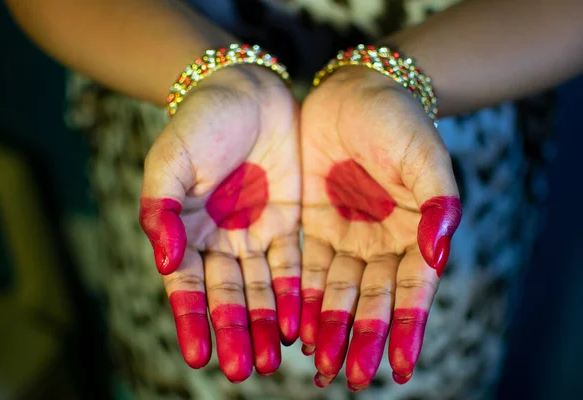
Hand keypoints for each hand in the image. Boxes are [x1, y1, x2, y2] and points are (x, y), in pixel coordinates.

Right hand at [139, 65, 300, 381]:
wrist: (246, 89)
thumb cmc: (200, 120)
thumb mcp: (170, 159)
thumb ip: (160, 208)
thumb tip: (165, 262)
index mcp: (185, 230)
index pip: (188, 285)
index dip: (193, 320)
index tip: (199, 357)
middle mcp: (220, 240)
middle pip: (228, 295)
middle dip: (236, 332)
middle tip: (247, 372)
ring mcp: (255, 233)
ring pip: (262, 288)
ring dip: (267, 323)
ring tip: (275, 360)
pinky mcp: (288, 222)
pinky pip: (293, 264)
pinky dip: (296, 293)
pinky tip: (300, 322)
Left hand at [299, 66, 461, 389]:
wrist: (353, 92)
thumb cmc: (398, 120)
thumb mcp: (424, 154)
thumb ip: (438, 201)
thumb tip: (439, 252)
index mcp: (412, 233)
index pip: (410, 290)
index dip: (405, 328)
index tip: (398, 369)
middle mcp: (377, 244)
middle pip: (370, 300)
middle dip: (362, 338)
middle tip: (349, 379)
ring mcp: (341, 238)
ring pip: (335, 292)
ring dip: (329, 328)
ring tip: (320, 366)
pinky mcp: (307, 226)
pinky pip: (303, 268)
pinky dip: (300, 298)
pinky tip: (294, 327)